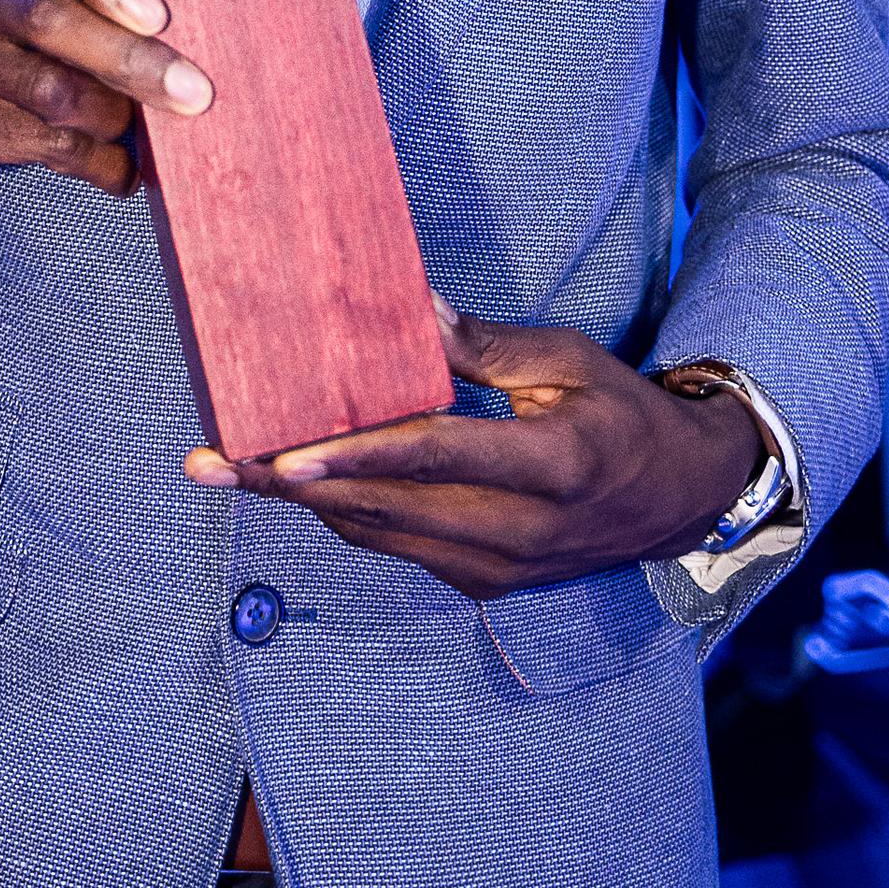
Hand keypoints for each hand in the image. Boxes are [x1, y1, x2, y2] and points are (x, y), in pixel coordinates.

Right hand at [0, 0, 211, 195]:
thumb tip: (180, 21)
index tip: (159, 14)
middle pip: (51, 24)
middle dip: (129, 60)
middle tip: (192, 92)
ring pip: (47, 94)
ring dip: (114, 117)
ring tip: (155, 131)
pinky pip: (38, 147)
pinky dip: (94, 162)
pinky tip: (125, 172)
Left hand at [184, 305, 764, 597]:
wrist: (679, 498)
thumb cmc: (622, 412)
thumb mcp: (569, 360)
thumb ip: (487, 346)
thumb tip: (412, 308)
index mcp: (549, 468)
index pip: (434, 458)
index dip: (354, 456)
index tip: (282, 453)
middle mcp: (516, 533)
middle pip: (382, 510)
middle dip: (287, 487)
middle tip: (210, 463)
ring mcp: (497, 569)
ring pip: (379, 534)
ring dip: (302, 503)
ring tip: (228, 470)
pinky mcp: (483, 581)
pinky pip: (398, 545)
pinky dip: (345, 511)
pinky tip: (298, 480)